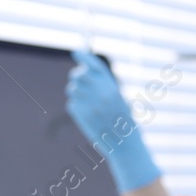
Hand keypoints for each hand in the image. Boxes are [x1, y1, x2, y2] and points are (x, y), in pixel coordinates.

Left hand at [65, 49, 160, 192]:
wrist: (123, 144)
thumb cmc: (123, 121)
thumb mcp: (119, 99)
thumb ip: (104, 85)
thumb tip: (85, 71)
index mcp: (112, 88)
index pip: (94, 66)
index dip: (84, 56)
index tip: (76, 52)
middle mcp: (100, 94)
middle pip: (79, 74)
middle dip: (77, 76)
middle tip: (79, 80)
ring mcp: (89, 104)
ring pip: (72, 89)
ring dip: (76, 93)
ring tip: (88, 104)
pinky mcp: (80, 114)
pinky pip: (72, 103)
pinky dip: (77, 107)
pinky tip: (87, 116)